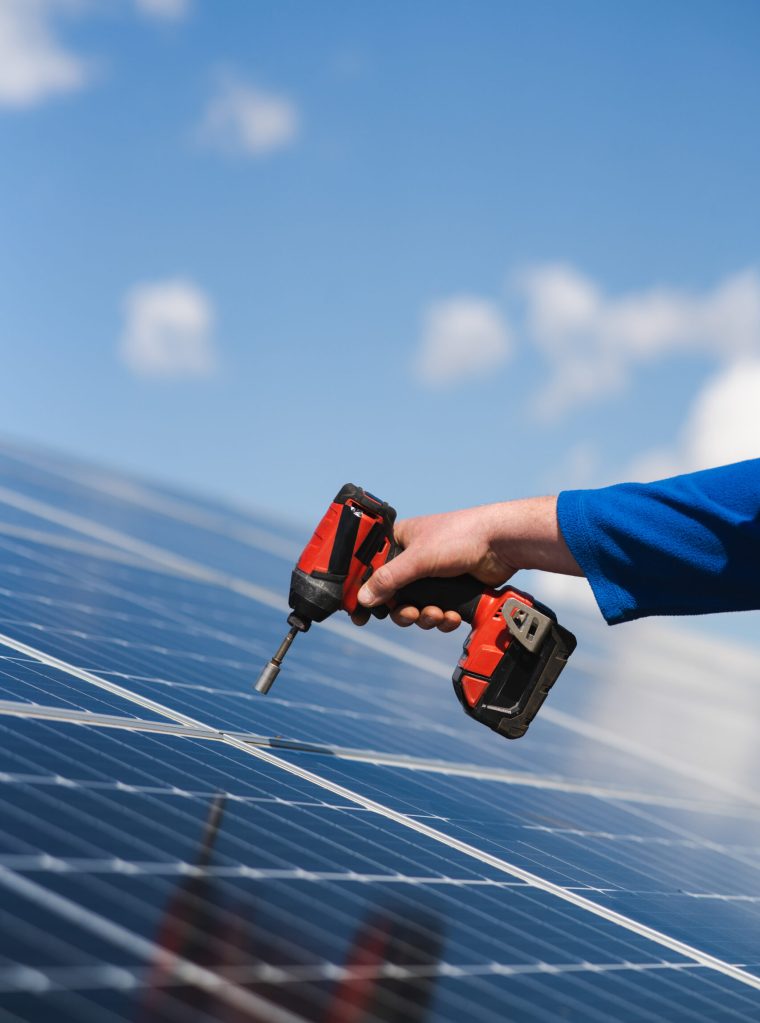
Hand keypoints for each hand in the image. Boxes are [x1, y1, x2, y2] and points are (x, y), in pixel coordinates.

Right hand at [351, 495, 581, 631]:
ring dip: (425, 617)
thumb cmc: (460, 535)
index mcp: (398, 542)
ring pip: (414, 608)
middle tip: (411, 613)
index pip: (370, 569)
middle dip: (402, 611)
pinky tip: (453, 615)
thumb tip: (363, 598)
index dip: (364, 592)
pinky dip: (443, 618)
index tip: (360, 614)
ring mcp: (431, 577)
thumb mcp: (418, 558)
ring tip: (438, 613)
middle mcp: (412, 560)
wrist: (502, 544)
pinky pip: (436, 613)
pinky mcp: (449, 591)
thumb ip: (388, 578)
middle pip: (392, 597)